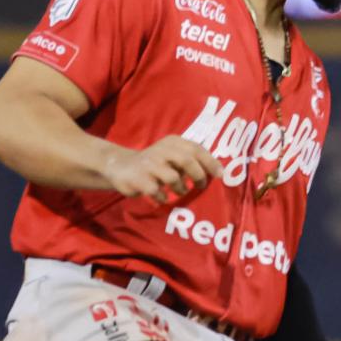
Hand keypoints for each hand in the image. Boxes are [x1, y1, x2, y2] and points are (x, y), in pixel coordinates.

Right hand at [101, 135, 222, 203]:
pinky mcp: (139, 179)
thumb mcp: (172, 156)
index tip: (220, 175)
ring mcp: (149, 164)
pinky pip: (158, 192)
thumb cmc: (156, 164)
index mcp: (173, 142)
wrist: (120, 166)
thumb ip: (191, 160)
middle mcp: (161, 150)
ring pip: (173, 178)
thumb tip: (217, 173)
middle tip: (201, 186)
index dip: (211, 162)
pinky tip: (162, 197)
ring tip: (179, 192)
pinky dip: (163, 198)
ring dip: (181, 189)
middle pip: (187, 161)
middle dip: (199, 176)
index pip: (196, 149)